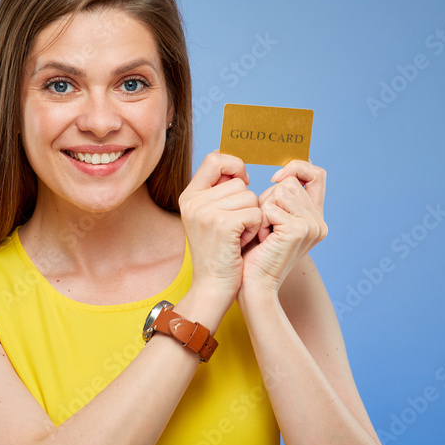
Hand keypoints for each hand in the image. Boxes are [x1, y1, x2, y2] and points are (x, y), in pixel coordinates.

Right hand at [178, 151, 261, 303]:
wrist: (212, 286)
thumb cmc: (218, 253)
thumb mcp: (208, 218)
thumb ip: (218, 193)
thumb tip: (238, 169)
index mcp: (188, 196)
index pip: (214, 158)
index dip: (234, 165)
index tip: (243, 182)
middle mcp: (193, 201)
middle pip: (238, 182)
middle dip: (246, 203)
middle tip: (235, 227)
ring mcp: (205, 212)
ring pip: (250, 197)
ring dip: (252, 217)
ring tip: (238, 236)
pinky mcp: (222, 224)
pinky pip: (255, 213)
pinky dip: (255, 228)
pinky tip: (242, 242)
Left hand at [241, 160, 327, 293]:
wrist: (254, 284)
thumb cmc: (255, 253)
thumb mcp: (271, 219)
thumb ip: (281, 198)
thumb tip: (283, 173)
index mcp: (315, 217)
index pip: (317, 174)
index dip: (296, 168)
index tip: (275, 179)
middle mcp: (319, 221)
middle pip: (290, 183)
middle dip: (268, 200)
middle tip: (266, 227)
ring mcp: (311, 225)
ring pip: (280, 191)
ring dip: (263, 210)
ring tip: (264, 233)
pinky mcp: (299, 230)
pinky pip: (271, 206)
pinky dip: (260, 221)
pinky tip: (262, 239)